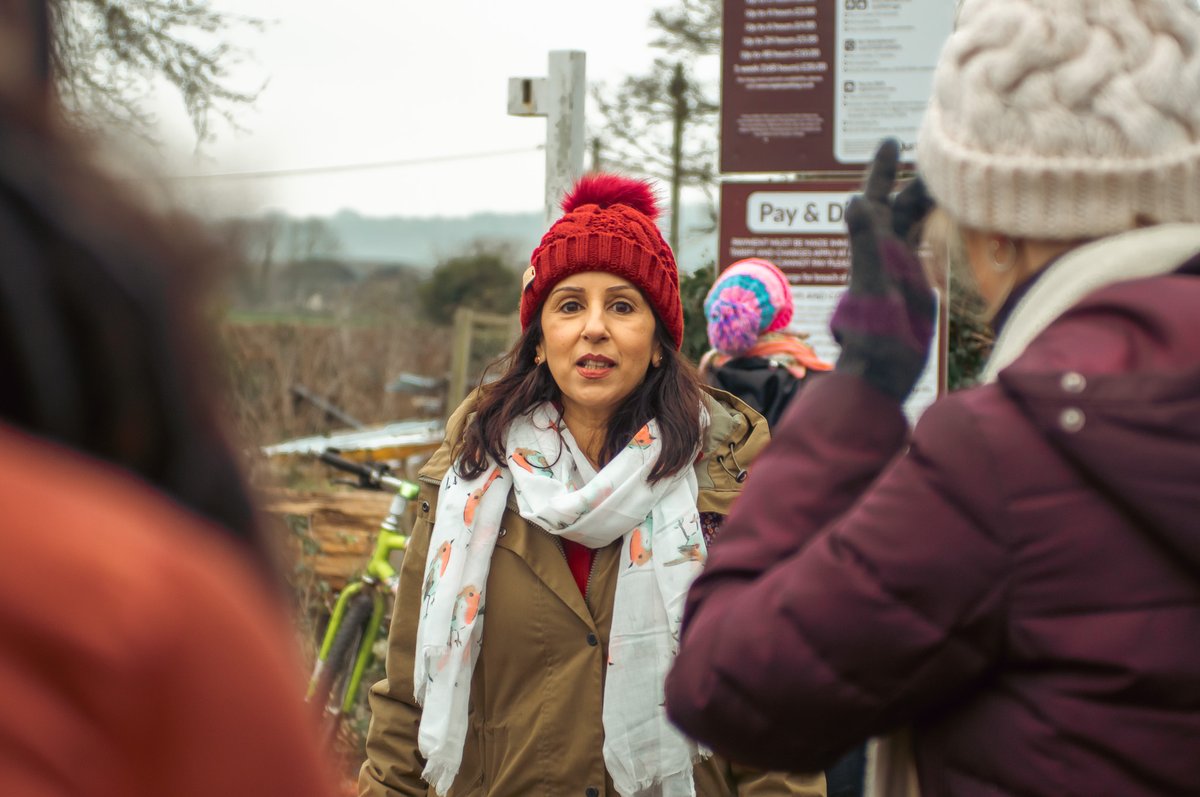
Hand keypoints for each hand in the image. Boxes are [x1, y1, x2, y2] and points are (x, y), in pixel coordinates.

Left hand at [830, 139, 936, 402]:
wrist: (880, 369)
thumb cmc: (874, 330)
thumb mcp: (872, 282)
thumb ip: (866, 243)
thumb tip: (855, 200)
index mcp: (873, 245)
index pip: (877, 198)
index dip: (882, 170)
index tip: (891, 141)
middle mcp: (884, 253)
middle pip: (899, 207)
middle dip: (913, 180)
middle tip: (936, 155)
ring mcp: (899, 269)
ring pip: (913, 225)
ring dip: (927, 202)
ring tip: (949, 180)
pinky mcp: (914, 286)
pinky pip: (925, 249)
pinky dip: (937, 231)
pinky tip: (952, 224)